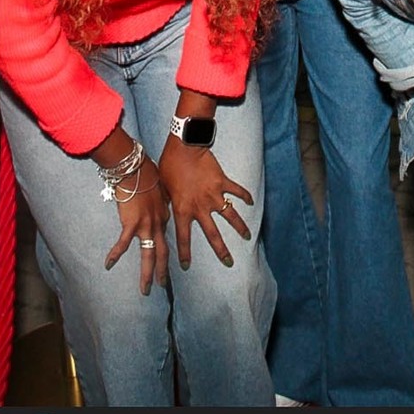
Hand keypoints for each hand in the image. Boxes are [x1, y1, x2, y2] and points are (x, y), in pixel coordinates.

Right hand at [103, 154, 170, 294]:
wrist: (136, 168)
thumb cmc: (146, 172)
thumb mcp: (157, 187)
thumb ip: (156, 196)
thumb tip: (153, 195)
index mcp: (164, 215)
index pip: (164, 237)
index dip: (164, 249)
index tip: (163, 260)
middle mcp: (158, 224)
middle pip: (162, 253)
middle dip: (162, 271)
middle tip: (162, 285)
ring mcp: (146, 226)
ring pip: (149, 255)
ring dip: (147, 274)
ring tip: (146, 289)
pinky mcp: (131, 224)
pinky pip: (123, 244)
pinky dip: (115, 254)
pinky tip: (108, 264)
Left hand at [158, 139, 253, 269]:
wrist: (184, 148)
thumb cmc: (168, 165)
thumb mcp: (163, 188)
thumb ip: (169, 203)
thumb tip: (168, 213)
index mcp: (182, 209)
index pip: (183, 237)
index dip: (184, 253)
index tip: (186, 266)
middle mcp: (200, 207)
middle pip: (213, 234)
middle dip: (221, 251)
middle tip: (228, 262)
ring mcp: (213, 195)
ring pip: (230, 216)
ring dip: (240, 227)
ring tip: (247, 236)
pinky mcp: (222, 182)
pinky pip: (237, 192)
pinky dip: (244, 196)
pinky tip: (250, 202)